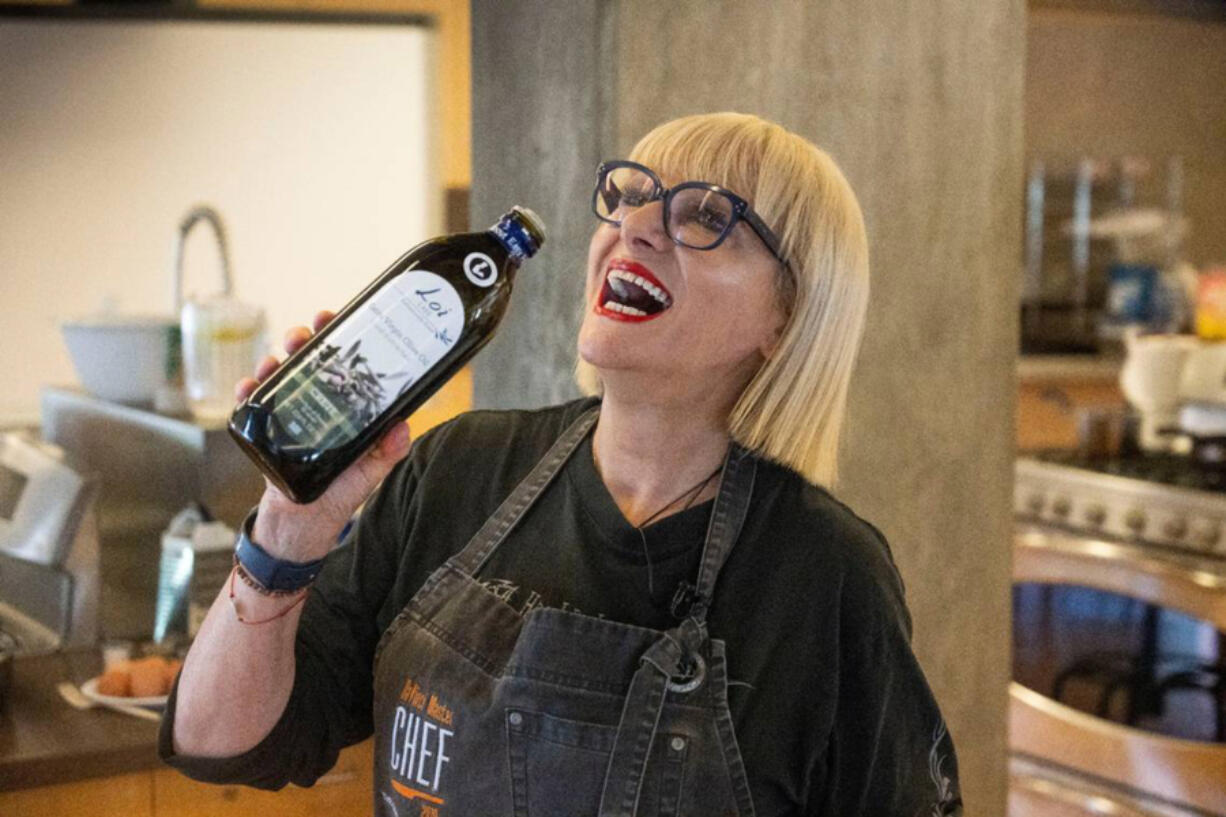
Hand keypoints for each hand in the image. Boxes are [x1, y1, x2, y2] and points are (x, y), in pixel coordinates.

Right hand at [234, 310, 412, 559]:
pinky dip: (248, 392)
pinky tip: (250, 387)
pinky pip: (253, 405)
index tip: (336, 318)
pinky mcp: (265, 432)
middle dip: (303, 340)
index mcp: (345, 409)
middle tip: (302, 335)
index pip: (344, 364)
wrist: (299, 529)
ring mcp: (289, 416)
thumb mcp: (367, 475)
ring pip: (279, 376)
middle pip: (308, 361)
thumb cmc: (337, 499)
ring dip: (273, 360)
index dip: (340, 338)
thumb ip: (384, 454)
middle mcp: (318, 406)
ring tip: (274, 360)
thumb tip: (403, 427)